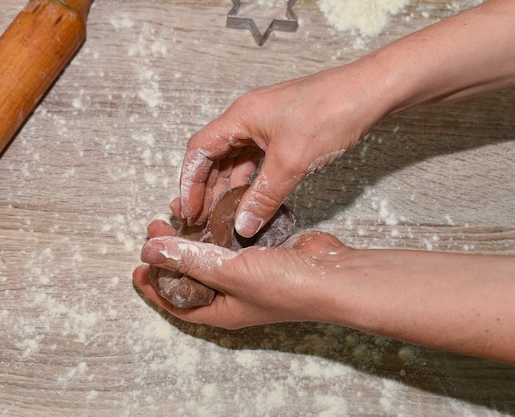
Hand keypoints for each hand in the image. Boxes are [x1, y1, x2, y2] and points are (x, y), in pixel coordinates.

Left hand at [133, 211, 349, 329]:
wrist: (332, 275)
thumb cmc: (287, 287)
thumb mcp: (230, 274)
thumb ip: (191, 261)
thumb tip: (151, 250)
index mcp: (220, 310)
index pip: (176, 302)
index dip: (153, 285)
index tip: (136, 265)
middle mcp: (231, 294)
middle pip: (190, 275)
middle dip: (170, 254)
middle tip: (154, 229)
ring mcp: (247, 273)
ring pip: (209, 255)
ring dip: (192, 237)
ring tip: (176, 216)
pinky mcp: (260, 253)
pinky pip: (231, 240)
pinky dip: (217, 227)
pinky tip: (210, 211)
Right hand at [178, 66, 387, 236]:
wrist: (370, 92)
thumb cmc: (332, 111)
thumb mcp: (292, 163)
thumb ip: (263, 197)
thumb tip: (243, 224)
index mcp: (240, 116)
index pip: (199, 151)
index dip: (189, 183)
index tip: (188, 209)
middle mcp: (247, 117)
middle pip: (214, 156)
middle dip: (207, 189)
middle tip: (204, 219)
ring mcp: (265, 123)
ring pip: (235, 159)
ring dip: (228, 186)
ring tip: (225, 214)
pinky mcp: (282, 130)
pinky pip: (256, 158)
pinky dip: (250, 179)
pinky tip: (252, 198)